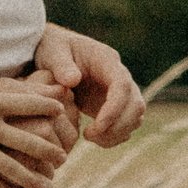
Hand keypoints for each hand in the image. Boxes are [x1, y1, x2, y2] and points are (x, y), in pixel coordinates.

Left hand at [32, 26, 145, 146]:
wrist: (56, 54)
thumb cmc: (54, 49)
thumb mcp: (52, 52)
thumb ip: (61, 65)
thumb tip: (73, 80)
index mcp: (106, 60)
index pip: (122, 85)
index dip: (114, 108)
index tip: (97, 127)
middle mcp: (119, 75)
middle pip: (135, 104)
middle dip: (118, 126)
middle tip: (89, 136)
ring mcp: (119, 91)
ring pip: (135, 117)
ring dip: (118, 133)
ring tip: (89, 137)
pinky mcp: (114, 105)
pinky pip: (126, 124)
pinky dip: (115, 136)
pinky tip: (93, 138)